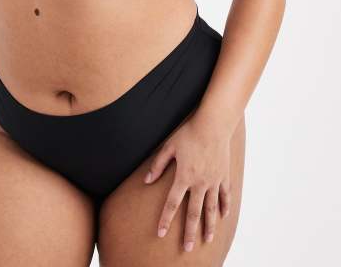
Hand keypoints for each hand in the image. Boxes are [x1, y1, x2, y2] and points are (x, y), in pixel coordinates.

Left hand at [143, 113, 231, 251]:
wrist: (213, 124)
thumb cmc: (189, 133)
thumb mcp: (169, 146)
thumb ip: (158, 165)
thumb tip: (147, 180)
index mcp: (184, 177)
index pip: (172, 203)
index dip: (165, 219)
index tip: (161, 233)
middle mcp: (200, 183)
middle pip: (194, 213)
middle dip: (189, 232)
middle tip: (187, 248)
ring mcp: (214, 181)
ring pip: (211, 209)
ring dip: (209, 225)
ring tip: (207, 239)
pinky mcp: (224, 176)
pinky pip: (225, 195)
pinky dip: (224, 207)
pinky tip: (223, 217)